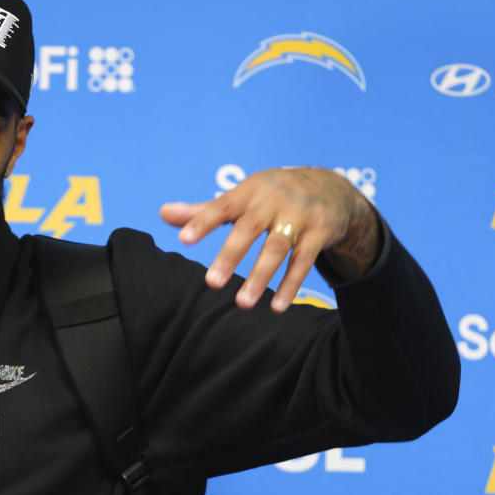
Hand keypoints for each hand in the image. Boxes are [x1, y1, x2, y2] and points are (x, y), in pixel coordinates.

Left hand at [160, 167, 379, 312]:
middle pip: (249, 229)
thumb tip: (162, 213)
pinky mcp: (320, 232)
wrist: (331, 188)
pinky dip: (291, 285)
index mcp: (248, 192)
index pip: (220, 207)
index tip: (183, 240)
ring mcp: (299, 216)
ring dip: (261, 276)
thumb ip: (203, 210)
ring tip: (242, 304)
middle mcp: (273, 201)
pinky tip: (277, 306)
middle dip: (230, 256)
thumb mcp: (241, 197)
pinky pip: (305, 261)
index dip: (202, 222)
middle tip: (211, 283)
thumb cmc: (272, 196)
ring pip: (278, 248)